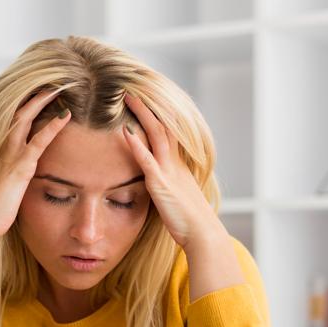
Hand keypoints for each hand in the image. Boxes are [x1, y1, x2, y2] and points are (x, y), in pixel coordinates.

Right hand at [0, 90, 71, 242]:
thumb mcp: (3, 192)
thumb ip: (12, 181)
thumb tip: (17, 182)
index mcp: (1, 155)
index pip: (14, 124)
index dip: (27, 109)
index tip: (39, 97)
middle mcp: (4, 150)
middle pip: (19, 114)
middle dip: (34, 98)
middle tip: (50, 84)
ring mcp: (11, 156)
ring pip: (26, 119)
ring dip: (42, 102)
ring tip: (58, 88)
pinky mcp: (20, 167)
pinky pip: (39, 141)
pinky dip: (53, 126)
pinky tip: (65, 116)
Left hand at [122, 93, 220, 249]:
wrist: (202, 234)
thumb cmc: (190, 222)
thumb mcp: (179, 199)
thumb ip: (169, 187)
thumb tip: (162, 186)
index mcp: (179, 166)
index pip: (169, 133)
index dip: (157, 116)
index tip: (144, 102)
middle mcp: (176, 164)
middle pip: (164, 125)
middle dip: (148, 106)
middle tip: (132, 90)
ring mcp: (169, 172)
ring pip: (157, 134)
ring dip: (142, 114)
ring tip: (127, 97)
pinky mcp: (161, 185)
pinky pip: (147, 160)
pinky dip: (136, 145)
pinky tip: (125, 131)